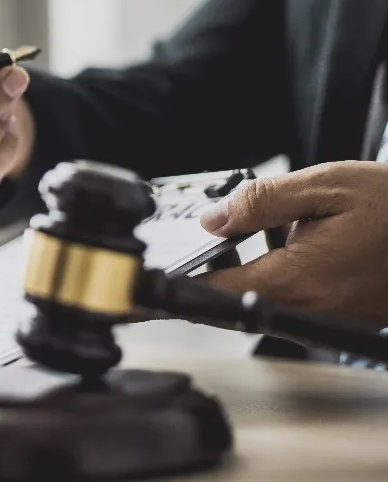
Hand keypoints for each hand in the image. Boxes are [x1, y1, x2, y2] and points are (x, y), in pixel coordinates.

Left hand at [199, 161, 387, 328]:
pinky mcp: (341, 319)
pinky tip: (288, 241)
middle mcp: (309, 312)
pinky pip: (291, 302)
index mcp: (296, 282)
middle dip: (218, 267)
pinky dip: (277, 275)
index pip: (216, 294)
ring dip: (249, 269)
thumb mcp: (326, 186)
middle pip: (235, 300)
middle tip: (215, 234)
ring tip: (257, 229)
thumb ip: (261, 202)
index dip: (185, 283)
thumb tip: (213, 220)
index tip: (166, 273)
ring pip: (262, 301)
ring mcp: (327, 320)